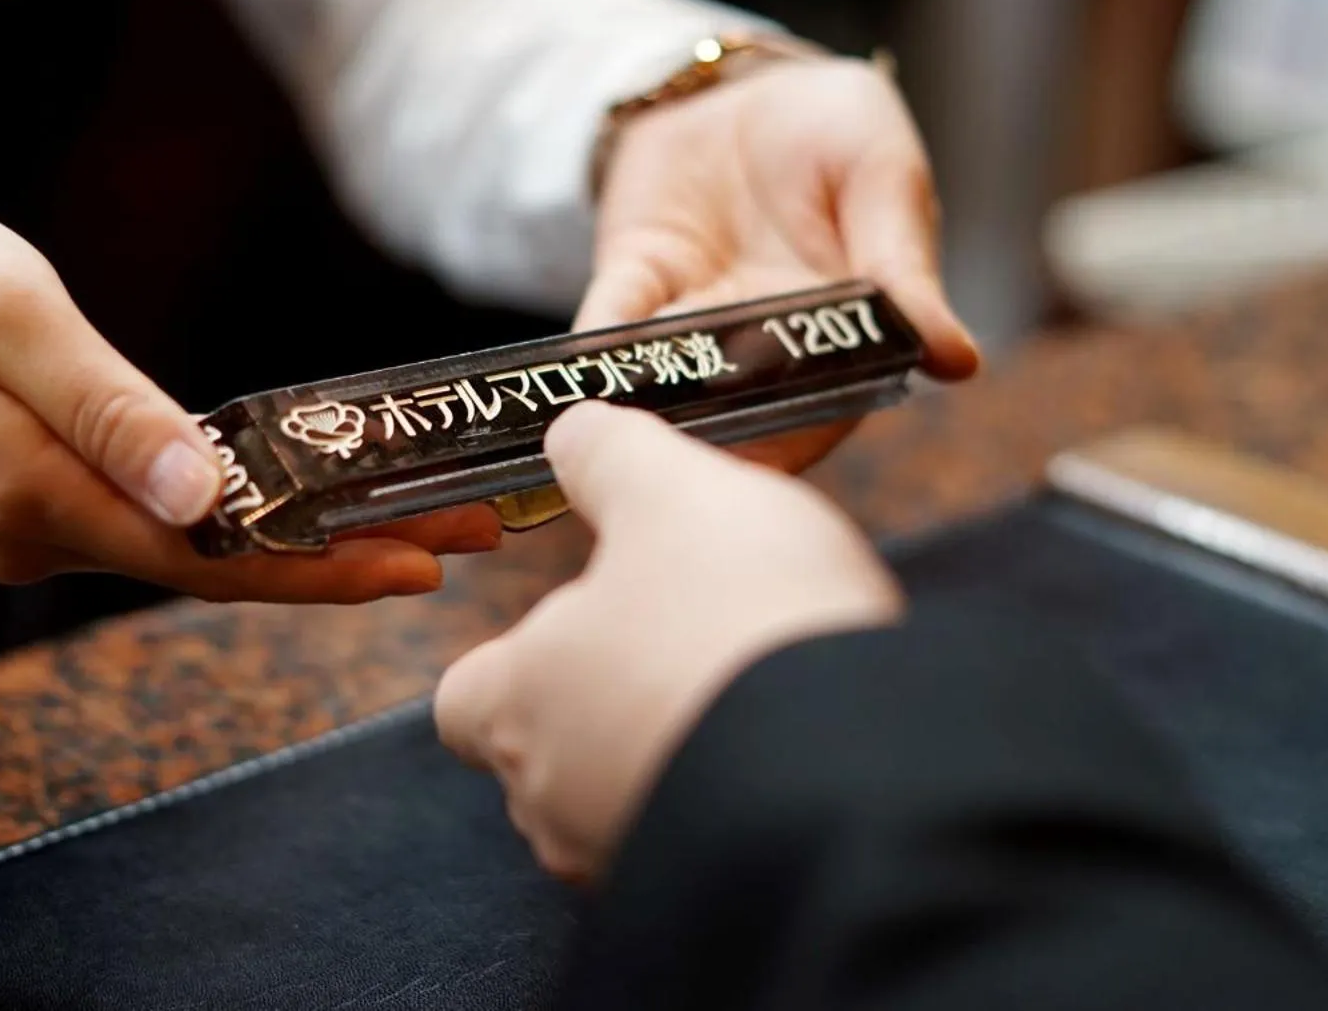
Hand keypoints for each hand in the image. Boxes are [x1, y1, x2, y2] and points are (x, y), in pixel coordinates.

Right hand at [0, 176, 497, 600]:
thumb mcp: (5, 318)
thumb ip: (108, 411)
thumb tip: (207, 497)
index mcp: (29, 497)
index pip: (208, 556)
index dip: (320, 565)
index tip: (424, 561)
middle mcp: (31, 535)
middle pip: (214, 563)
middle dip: (338, 556)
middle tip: (462, 534)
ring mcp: (24, 522)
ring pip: (187, 545)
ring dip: (294, 535)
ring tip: (407, 510)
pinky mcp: (23, 494)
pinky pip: (147, 517)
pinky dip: (232, 510)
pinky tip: (290, 493)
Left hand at [435, 402, 899, 883]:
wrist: (864, 772)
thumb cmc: (740, 625)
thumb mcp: (674, 494)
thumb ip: (610, 455)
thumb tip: (571, 434)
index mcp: (515, 700)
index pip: (462, 698)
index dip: (513, 655)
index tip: (576, 617)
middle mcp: (551, 800)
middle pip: (545, 749)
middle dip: (605, 696)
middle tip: (682, 635)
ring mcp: (626, 859)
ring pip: (622, 798)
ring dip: (671, 743)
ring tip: (746, 684)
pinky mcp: (712, 894)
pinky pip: (700, 835)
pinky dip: (731, 789)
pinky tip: (789, 739)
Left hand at [581, 54, 980, 470]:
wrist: (742, 81)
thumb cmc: (835, 126)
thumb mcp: (884, 176)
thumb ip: (903, 264)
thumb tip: (957, 359)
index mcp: (848, 331)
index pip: (829, 402)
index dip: (801, 435)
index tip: (774, 460)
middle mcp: (766, 343)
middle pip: (740, 411)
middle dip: (710, 440)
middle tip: (682, 472)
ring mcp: (696, 317)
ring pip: (670, 381)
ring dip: (644, 409)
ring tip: (623, 438)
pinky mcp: (636, 281)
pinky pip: (612, 325)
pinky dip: (595, 352)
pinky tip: (580, 376)